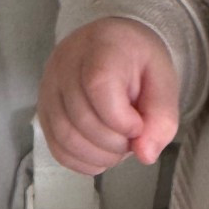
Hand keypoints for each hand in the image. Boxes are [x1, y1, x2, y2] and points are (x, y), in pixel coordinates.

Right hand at [38, 17, 179, 173]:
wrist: (115, 47)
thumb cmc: (140, 65)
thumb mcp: (164, 84)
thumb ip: (162, 118)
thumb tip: (145, 155)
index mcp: (101, 47)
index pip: (98, 86)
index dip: (121, 119)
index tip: (138, 124)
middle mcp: (66, 63)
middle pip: (81, 119)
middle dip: (114, 143)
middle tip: (131, 139)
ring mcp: (49, 86)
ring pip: (65, 137)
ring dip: (98, 156)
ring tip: (117, 147)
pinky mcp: (43, 109)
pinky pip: (57, 148)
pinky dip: (82, 162)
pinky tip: (101, 155)